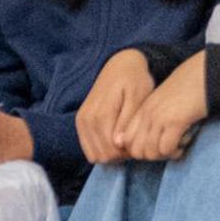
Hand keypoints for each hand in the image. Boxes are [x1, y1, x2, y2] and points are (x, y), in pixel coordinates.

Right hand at [78, 49, 156, 163]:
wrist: (119, 65)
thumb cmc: (134, 80)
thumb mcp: (138, 97)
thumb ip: (127, 121)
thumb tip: (118, 143)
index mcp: (101, 115)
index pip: (110, 151)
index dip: (127, 154)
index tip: (139, 143)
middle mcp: (86, 120)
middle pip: (102, 155)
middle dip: (120, 155)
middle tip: (134, 142)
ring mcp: (81, 121)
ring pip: (94, 154)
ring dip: (111, 153)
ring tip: (125, 141)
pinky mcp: (80, 121)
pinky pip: (88, 148)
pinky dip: (102, 148)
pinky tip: (115, 139)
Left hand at [121, 52, 207, 161]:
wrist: (204, 74)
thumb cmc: (187, 91)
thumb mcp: (162, 103)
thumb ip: (152, 119)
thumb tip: (149, 145)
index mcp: (141, 110)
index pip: (126, 141)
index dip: (140, 150)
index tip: (156, 147)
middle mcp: (146, 114)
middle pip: (136, 151)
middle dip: (152, 156)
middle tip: (168, 150)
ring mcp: (158, 117)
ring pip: (150, 152)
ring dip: (165, 155)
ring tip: (178, 146)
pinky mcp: (174, 121)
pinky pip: (166, 149)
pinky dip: (176, 151)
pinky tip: (184, 143)